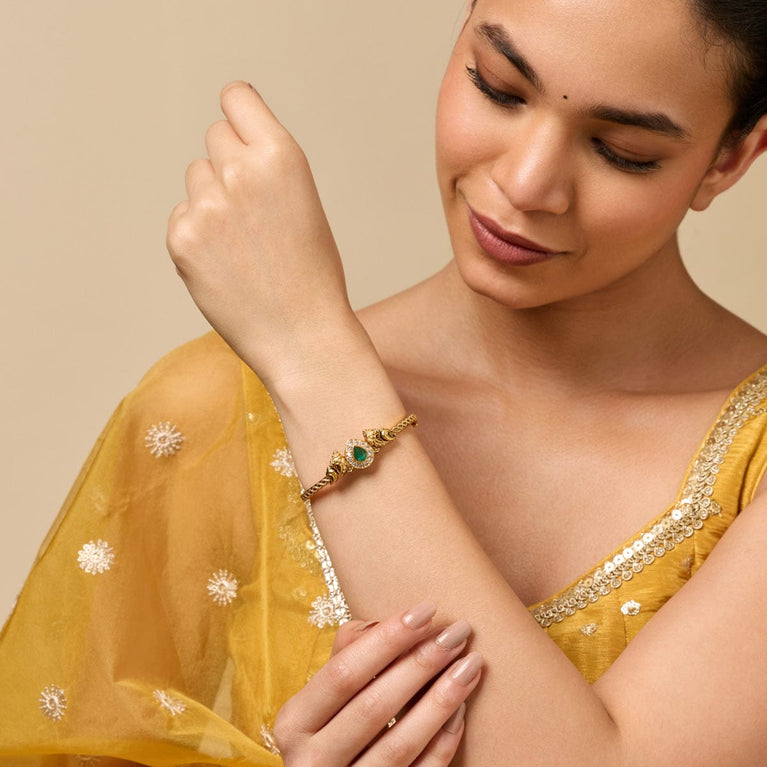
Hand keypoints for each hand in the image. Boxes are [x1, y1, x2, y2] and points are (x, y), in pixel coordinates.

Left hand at [167, 81, 363, 387]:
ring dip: (212, 199)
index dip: (241, 117)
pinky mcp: (182, 239)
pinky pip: (182, 216)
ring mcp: (207, 206)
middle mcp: (241, 172)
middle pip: (214, 137)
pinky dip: (198, 235)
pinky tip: (226, 263)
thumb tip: (224, 147)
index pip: (237, 97)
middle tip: (252, 208)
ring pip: (196, 177)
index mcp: (282, 156)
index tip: (242, 133)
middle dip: (228, 162)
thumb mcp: (305, 203)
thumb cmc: (313, 275)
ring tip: (243, 243)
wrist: (303, 337)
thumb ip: (266, 166)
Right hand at [274, 603, 482, 765]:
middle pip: (373, 707)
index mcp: (294, 723)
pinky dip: (442, 743)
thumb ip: (346, 656)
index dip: (386, 640)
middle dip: (420, 664)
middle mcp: (311, 761)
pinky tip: (461, 710)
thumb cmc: (330, 726)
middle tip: (458, 631)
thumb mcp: (322, 695)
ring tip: (471, 664)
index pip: (343, 674)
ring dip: (441, 700)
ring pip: (400, 745)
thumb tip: (381, 623)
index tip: (426, 610)